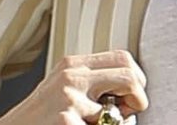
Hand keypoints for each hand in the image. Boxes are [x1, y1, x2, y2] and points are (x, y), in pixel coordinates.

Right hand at [0, 50, 147, 124]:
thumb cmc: (39, 118)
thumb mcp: (64, 90)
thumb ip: (91, 84)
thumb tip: (129, 97)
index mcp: (73, 65)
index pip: (123, 58)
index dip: (137, 80)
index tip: (130, 99)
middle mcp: (71, 77)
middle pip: (129, 76)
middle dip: (138, 99)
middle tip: (125, 114)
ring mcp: (68, 100)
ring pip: (116, 113)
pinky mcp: (67, 122)